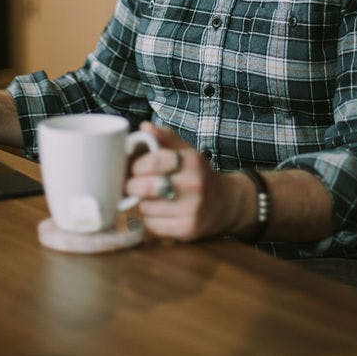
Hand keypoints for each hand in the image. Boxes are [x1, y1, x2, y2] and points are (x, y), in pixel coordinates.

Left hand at [126, 122, 247, 241]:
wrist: (225, 202)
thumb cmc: (197, 173)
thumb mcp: (186, 152)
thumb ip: (164, 138)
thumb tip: (144, 126)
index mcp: (192, 160)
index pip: (153, 161)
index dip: (136, 165)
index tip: (133, 168)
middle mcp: (194, 184)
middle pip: (145, 187)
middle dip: (131, 186)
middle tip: (131, 184)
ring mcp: (192, 208)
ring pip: (146, 207)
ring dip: (142, 203)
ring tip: (150, 197)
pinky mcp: (188, 229)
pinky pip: (153, 225)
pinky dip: (151, 219)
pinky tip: (160, 211)